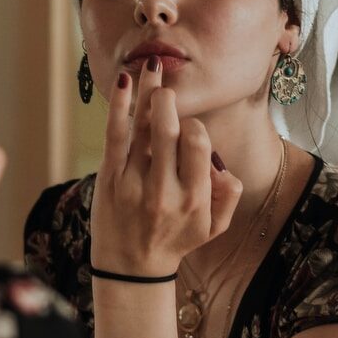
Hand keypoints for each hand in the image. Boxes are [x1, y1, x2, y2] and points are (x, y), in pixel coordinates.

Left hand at [90, 57, 242, 275]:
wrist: (131, 269)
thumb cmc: (176, 240)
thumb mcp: (214, 227)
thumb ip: (229, 194)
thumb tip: (223, 162)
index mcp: (194, 200)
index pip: (198, 145)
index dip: (195, 127)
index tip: (189, 129)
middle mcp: (164, 192)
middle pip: (169, 132)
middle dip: (168, 102)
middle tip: (167, 86)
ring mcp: (133, 186)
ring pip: (141, 129)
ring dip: (147, 93)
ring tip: (152, 68)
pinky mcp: (108, 180)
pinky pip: (115, 137)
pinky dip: (119, 108)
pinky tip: (125, 83)